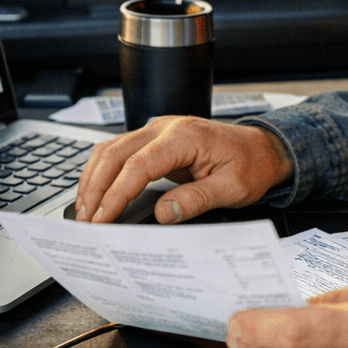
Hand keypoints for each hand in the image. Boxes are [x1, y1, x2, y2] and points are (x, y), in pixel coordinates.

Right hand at [73, 116, 291, 222]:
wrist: (262, 149)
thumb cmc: (250, 165)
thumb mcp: (232, 189)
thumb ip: (197, 200)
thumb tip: (164, 215)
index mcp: (184, 136)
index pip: (138, 166)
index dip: (116, 195)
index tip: (103, 219)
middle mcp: (166, 127)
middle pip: (115, 153)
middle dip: (95, 187)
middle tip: (87, 220)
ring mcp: (158, 129)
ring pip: (111, 149)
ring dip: (93, 178)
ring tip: (86, 210)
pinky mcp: (155, 138)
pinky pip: (120, 150)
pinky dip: (103, 171)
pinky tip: (97, 192)